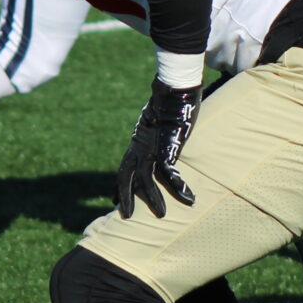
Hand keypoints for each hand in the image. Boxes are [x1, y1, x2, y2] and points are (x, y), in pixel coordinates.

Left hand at [115, 77, 200, 218]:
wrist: (173, 86)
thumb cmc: (170, 97)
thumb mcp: (160, 118)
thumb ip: (158, 129)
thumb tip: (162, 128)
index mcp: (138, 141)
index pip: (124, 167)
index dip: (120, 185)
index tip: (115, 200)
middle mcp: (140, 146)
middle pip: (127, 177)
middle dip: (126, 197)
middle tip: (126, 216)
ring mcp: (152, 147)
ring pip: (147, 180)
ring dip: (154, 199)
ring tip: (162, 214)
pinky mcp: (167, 146)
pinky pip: (170, 173)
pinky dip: (179, 186)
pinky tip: (188, 198)